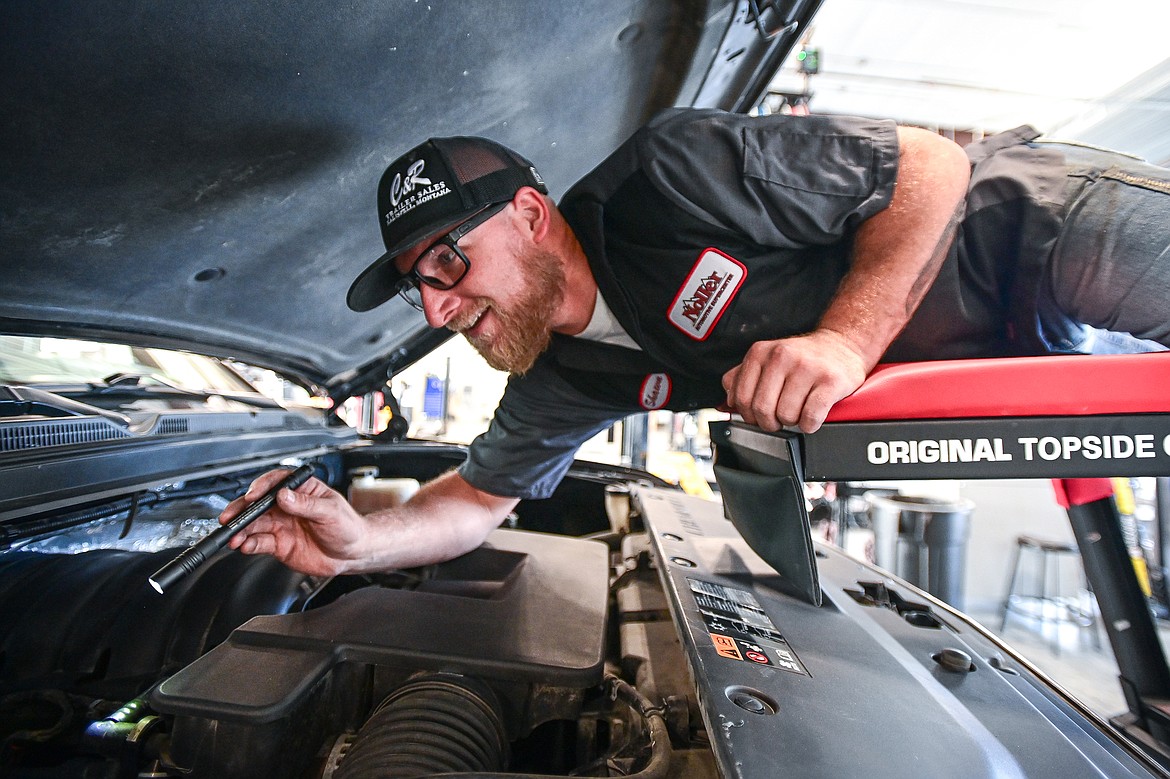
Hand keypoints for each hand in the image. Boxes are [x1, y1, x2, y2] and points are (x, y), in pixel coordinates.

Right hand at [222, 469, 368, 576]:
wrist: (352, 554)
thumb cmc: (348, 526)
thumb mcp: (330, 511)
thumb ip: (306, 504)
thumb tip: (284, 495)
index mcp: (301, 490)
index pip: (276, 483)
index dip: (261, 487)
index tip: (253, 495)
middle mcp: (287, 506)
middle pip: (258, 504)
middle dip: (242, 510)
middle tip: (230, 517)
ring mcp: (281, 525)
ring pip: (254, 525)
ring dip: (242, 530)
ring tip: (234, 537)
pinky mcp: (279, 544)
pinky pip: (259, 542)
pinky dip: (249, 544)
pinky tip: (244, 546)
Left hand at [721, 329, 867, 433]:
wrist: (841, 346)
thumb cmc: (802, 359)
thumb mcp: (766, 359)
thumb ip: (741, 377)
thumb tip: (726, 403)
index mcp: (760, 352)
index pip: (741, 398)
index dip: (749, 415)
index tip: (758, 416)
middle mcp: (782, 356)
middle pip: (762, 410)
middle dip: (769, 422)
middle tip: (779, 418)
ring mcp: (807, 367)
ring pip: (787, 416)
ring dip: (792, 422)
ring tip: (799, 409)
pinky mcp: (830, 381)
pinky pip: (811, 417)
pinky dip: (810, 424)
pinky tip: (812, 416)